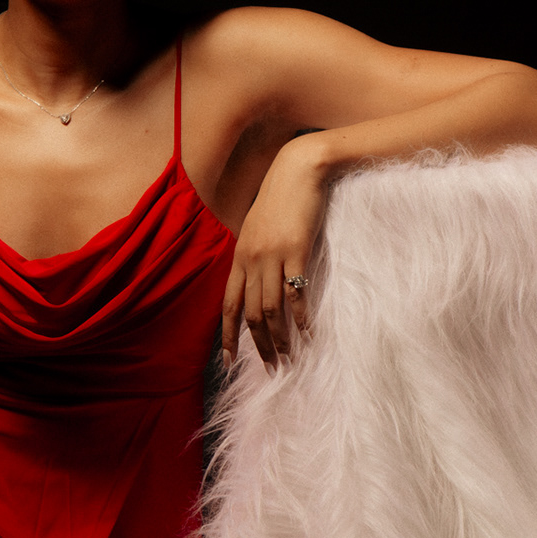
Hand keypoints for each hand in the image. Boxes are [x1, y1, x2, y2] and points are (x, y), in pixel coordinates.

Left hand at [222, 136, 327, 371]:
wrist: (299, 169)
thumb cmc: (281, 197)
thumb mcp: (259, 227)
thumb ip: (256, 254)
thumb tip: (259, 281)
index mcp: (239, 255)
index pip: (229, 304)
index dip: (228, 334)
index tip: (229, 360)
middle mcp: (251, 259)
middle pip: (251, 313)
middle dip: (258, 345)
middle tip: (272, 368)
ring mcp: (272, 255)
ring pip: (270, 308)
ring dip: (279, 338)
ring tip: (289, 358)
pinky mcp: (295, 250)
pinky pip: (295, 292)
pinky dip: (300, 317)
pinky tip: (308, 332)